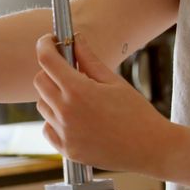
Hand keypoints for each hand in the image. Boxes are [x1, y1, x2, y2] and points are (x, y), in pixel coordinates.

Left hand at [33, 34, 177, 173]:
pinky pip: (47, 128)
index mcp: (78, 90)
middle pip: (39, 81)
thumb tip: (75, 39)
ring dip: (52, 96)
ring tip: (77, 97)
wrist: (150, 149)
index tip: (49, 41)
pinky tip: (74, 118)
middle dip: (50, 70)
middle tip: (68, 70)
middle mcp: (66, 112)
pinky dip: (54, 120)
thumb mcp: (114, 81)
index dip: (45, 45)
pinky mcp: (66, 150)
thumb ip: (89, 59)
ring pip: (42, 105)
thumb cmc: (136, 114)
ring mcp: (64, 133)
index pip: (47, 60)